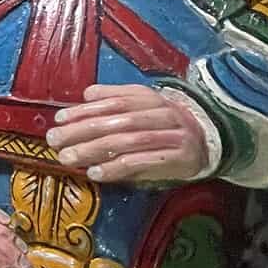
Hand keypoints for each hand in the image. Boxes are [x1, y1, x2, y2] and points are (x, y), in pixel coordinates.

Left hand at [46, 83, 207, 182]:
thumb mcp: (145, 104)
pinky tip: (95, 172)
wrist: (212, 141)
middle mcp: (161, 114)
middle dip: (81, 131)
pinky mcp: (178, 159)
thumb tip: (86, 94)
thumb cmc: (167, 124)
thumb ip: (116, 97)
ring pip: (126, 142)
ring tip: (67, 158)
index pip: (112, 102)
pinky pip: (141, 163)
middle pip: (116, 122)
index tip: (59, 119)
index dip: (84, 110)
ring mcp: (171, 136)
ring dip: (93, 150)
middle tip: (55, 140)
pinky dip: (115, 168)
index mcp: (150, 98)